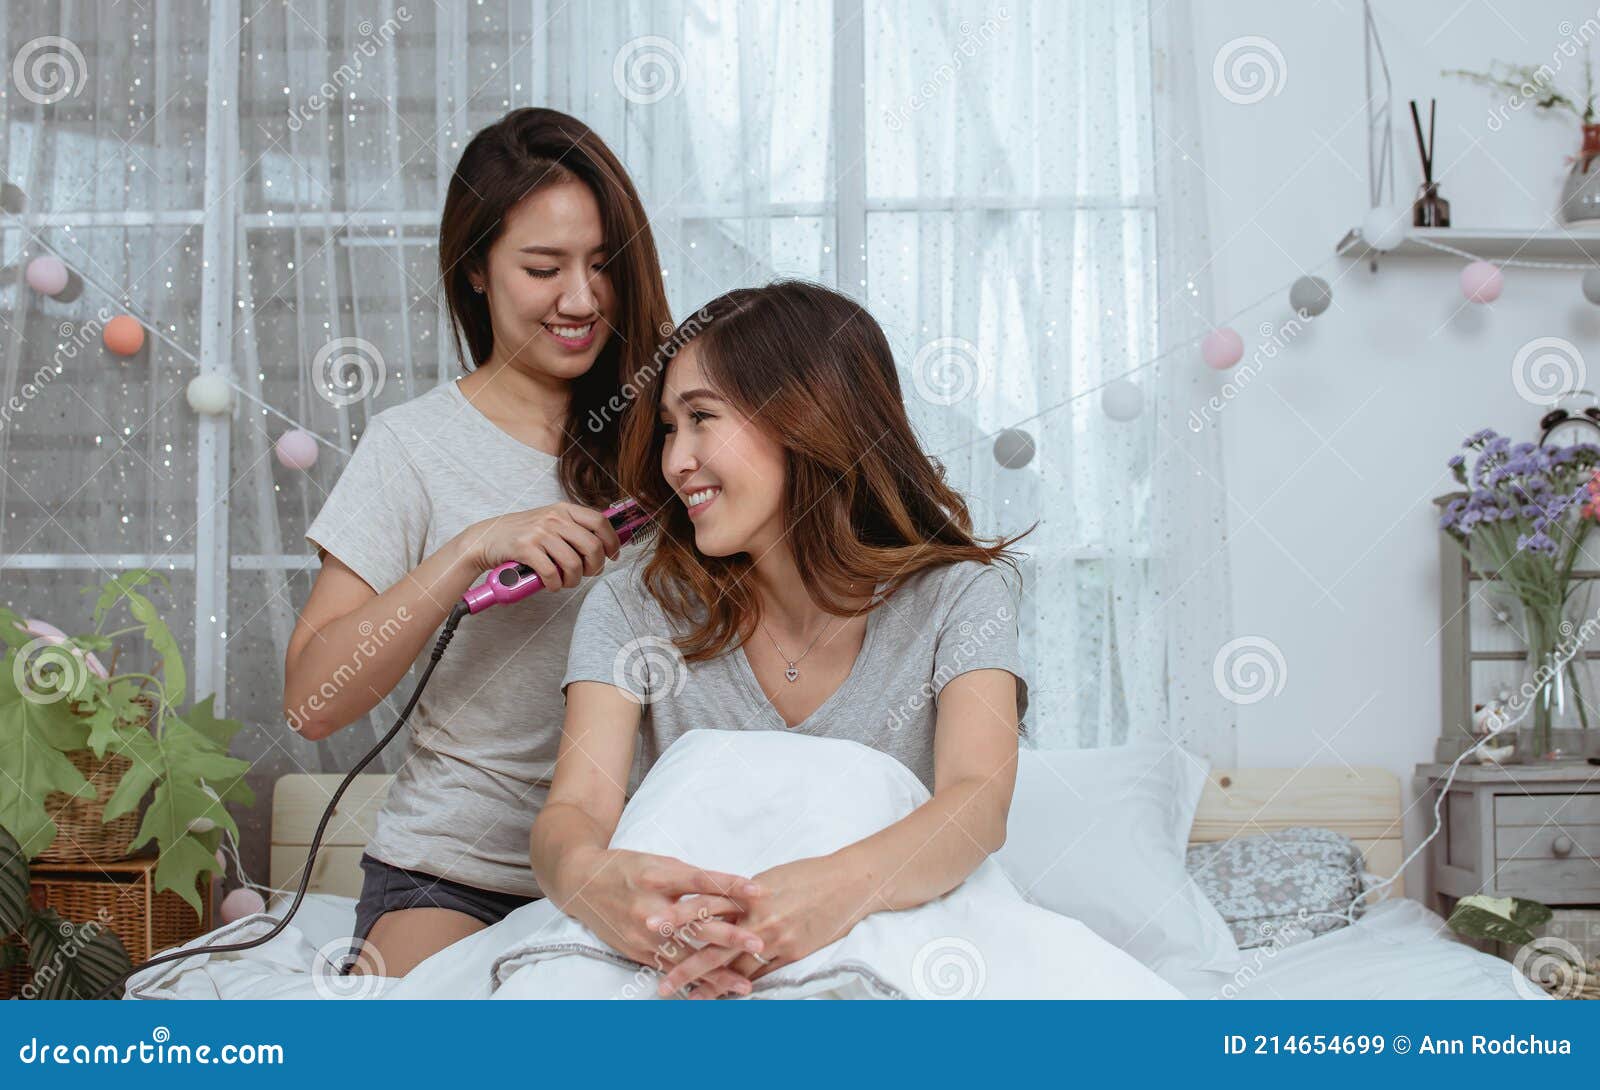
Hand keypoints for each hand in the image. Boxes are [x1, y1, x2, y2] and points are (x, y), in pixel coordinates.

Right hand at [459, 503, 622, 590]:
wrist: (486, 538)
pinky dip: (554, 584)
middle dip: (594, 567)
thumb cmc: (522, 534)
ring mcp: (540, 532)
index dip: (612, 541)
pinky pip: (551, 573)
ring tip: (565, 581)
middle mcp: (554, 518)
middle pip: (592, 546)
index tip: (612, 556)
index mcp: (564, 510)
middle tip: (586, 574)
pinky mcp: (526, 548)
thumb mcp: (550, 522)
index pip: (600, 522)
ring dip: (573, 580)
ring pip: (573, 564)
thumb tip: (603, 546)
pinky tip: (550, 583)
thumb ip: (573, 529)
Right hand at [559, 847, 766, 994]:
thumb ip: (691, 878)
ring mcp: (642, 934)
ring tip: (744, 984)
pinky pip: (670, 970)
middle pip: (696, 923)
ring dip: (716, 972)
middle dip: (730, 936)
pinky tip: (713, 992)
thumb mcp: (659, 863)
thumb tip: (731, 887)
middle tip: (759, 943)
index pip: (701, 881)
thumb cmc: (626, 868)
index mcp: (658, 876)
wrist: (581, 884)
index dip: (730, 886)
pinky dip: (693, 981)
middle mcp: (650, 907)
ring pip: (685, 955)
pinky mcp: (637, 952)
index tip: (759, 891)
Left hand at [656, 855, 865, 998]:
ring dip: (711, 985)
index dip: (678, 920)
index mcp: (747, 893)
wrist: (847, 882)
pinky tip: (726, 997)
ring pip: (735, 966)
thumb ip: (744, 895)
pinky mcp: (791, 952)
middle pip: (714, 945)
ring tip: (690, 1000)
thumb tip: (722, 903)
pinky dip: (742, 985)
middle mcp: (757, 918)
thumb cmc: (808, 874)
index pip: (706, 910)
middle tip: (661, 982)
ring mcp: (775, 938)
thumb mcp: (770, 878)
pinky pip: (761, 974)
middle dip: (686, 965)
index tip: (651, 928)